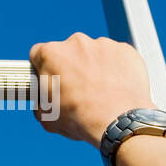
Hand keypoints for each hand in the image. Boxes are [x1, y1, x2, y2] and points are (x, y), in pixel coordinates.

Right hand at [29, 33, 153, 146]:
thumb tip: (43, 104)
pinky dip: (116, 69)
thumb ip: (41, 102)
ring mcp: (103, 44)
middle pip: (69, 52)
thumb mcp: (47, 117)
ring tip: (101, 92)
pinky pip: (117, 57)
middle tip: (79, 90)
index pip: (39, 54)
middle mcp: (77, 42)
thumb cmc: (80, 120)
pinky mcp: (125, 50)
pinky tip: (117, 88)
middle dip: (72, 67)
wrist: (118, 123)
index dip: (44, 69)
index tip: (51, 80)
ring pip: (94, 53)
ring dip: (95, 67)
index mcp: (52, 54)